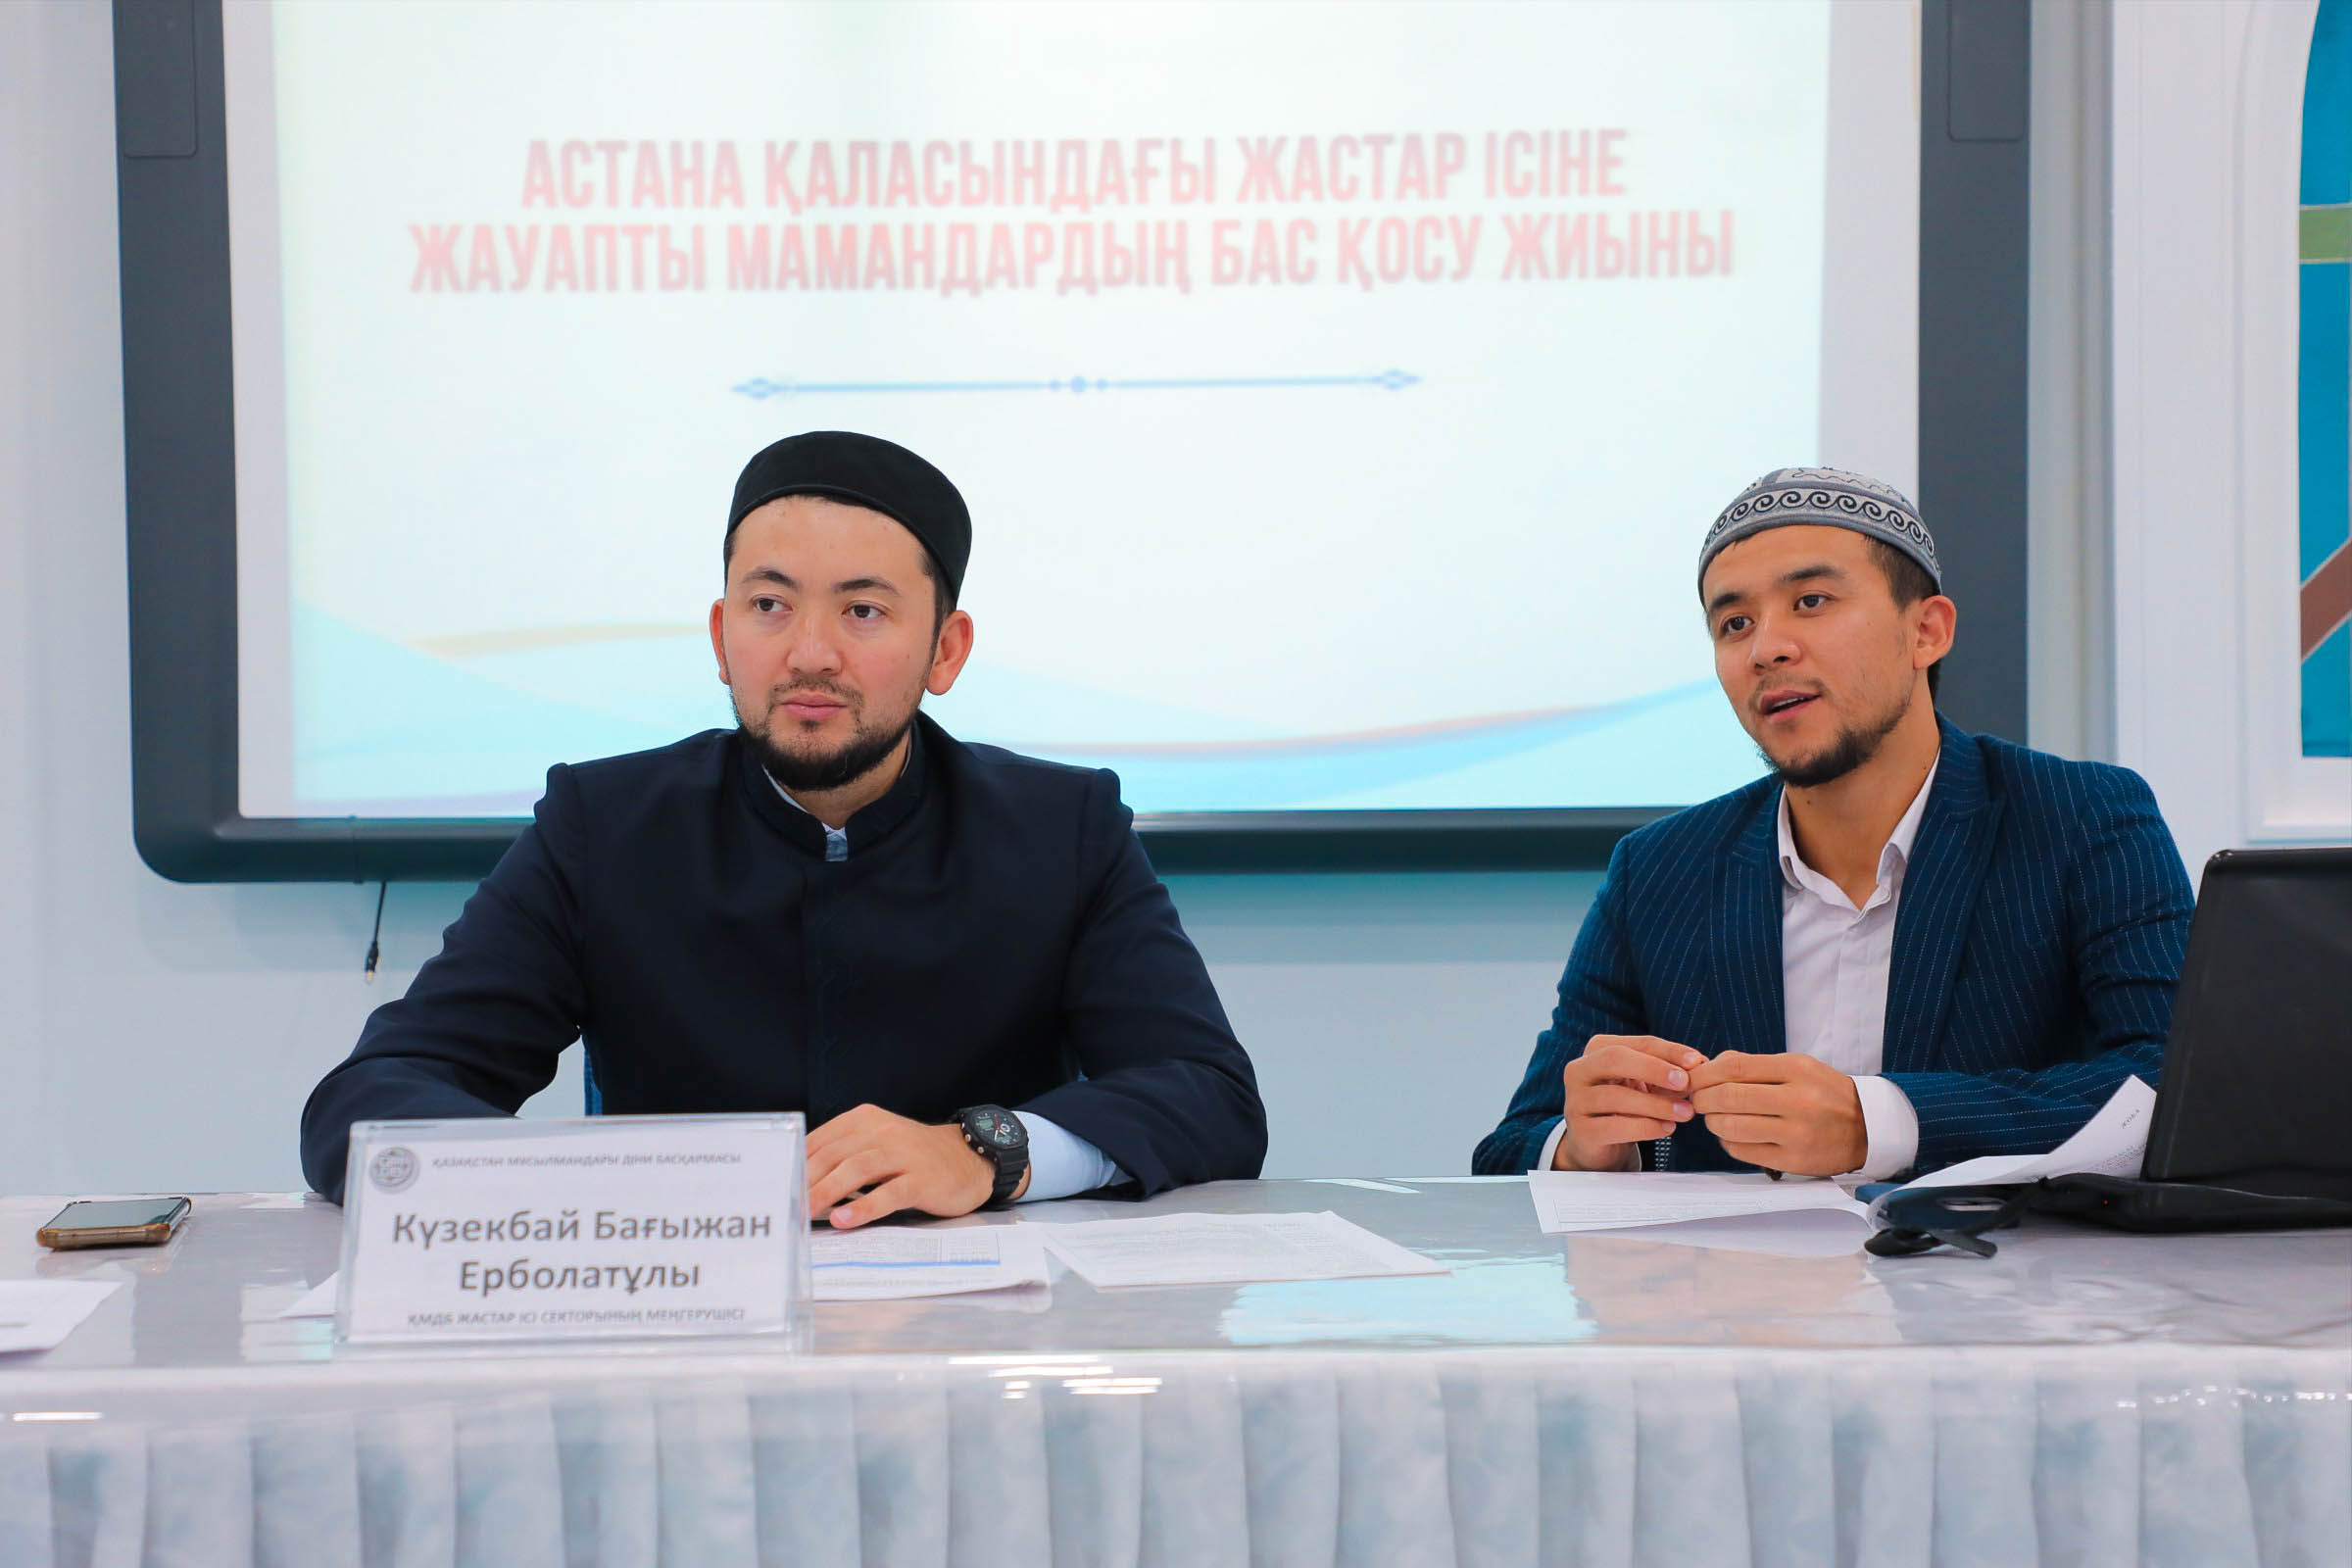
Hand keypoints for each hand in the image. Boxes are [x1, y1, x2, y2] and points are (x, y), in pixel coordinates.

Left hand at [805, 1104, 1026, 1228]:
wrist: (970, 1158)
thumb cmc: (915, 1157)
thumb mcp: (879, 1142)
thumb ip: (846, 1154)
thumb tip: (802, 1182)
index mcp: (866, 1120)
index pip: (821, 1140)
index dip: (797, 1163)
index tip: (778, 1184)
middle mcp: (883, 1132)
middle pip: (835, 1155)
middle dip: (806, 1180)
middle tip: (786, 1205)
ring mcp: (904, 1155)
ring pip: (857, 1170)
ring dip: (827, 1191)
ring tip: (806, 1212)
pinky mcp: (922, 1179)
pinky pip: (888, 1193)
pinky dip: (863, 1207)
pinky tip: (844, 1219)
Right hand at [1555, 1035, 1702, 1170]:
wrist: (1597, 1144)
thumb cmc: (1625, 1106)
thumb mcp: (1646, 1084)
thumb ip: (1668, 1074)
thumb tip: (1698, 1064)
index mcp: (1598, 1050)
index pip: (1637, 1043)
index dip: (1669, 1050)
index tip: (1697, 1061)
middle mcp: (1580, 1070)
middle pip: (1616, 1059)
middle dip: (1654, 1069)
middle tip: (1685, 1082)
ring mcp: (1576, 1101)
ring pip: (1616, 1096)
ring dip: (1656, 1104)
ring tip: (1684, 1112)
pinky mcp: (1581, 1130)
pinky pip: (1614, 1126)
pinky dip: (1645, 1127)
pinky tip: (1667, 1128)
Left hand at [1685, 1051, 1866, 1175]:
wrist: (1868, 1127)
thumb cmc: (1825, 1093)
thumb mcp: (1798, 1066)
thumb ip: (1754, 1064)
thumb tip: (1708, 1066)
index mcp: (1796, 1070)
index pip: (1735, 1067)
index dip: (1704, 1073)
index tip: (1692, 1078)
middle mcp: (1797, 1100)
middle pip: (1728, 1097)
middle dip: (1702, 1098)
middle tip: (1698, 1100)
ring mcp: (1796, 1133)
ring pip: (1731, 1127)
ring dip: (1713, 1122)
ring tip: (1715, 1118)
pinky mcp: (1794, 1160)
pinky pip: (1743, 1152)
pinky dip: (1728, 1143)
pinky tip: (1733, 1136)